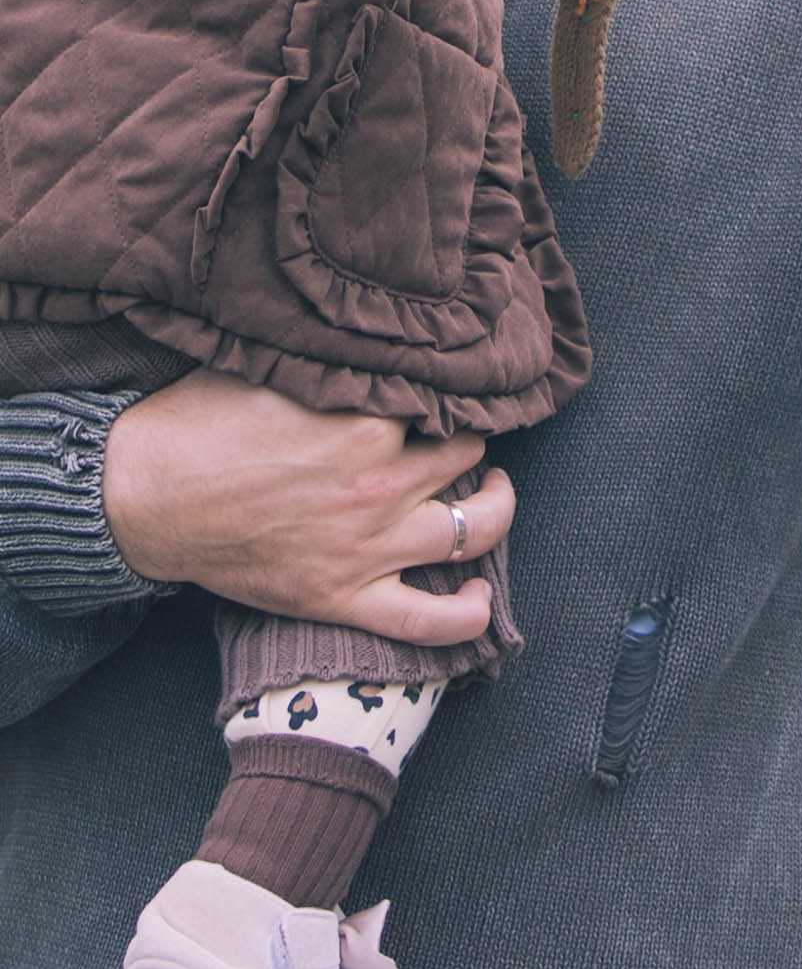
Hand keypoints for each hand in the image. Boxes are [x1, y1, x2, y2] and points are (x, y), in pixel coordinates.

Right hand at [102, 369, 512, 645]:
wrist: (140, 495)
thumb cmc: (199, 423)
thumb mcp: (276, 370)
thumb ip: (341, 365)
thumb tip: (389, 346)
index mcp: (368, 423)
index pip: (444, 402)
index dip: (443, 394)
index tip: (436, 392)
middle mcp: (380, 486)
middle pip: (466, 455)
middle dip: (467, 441)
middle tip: (456, 435)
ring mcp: (367, 548)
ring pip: (474, 531)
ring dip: (493, 508)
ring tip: (488, 491)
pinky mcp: (341, 596)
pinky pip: (426, 622)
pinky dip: (466, 616)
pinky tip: (479, 596)